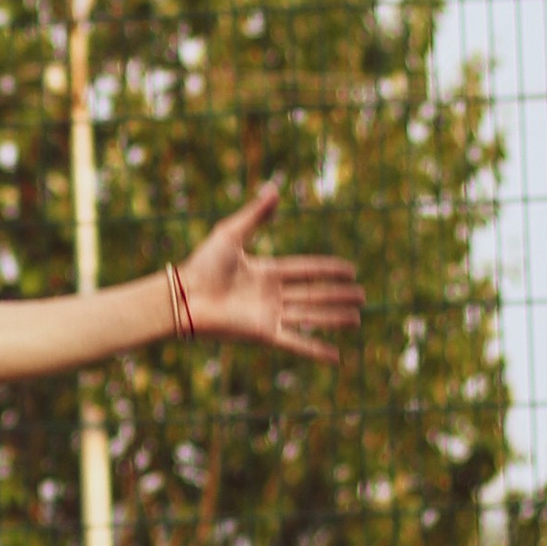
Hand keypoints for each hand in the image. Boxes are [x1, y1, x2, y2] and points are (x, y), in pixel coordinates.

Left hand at [177, 181, 362, 365]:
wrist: (184, 296)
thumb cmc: (202, 265)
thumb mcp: (231, 233)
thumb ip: (255, 214)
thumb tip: (274, 188)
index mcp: (267, 271)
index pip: (306, 269)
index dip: (328, 269)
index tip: (350, 270)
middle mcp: (272, 294)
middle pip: (314, 294)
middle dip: (338, 295)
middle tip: (362, 296)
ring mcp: (269, 315)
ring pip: (311, 316)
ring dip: (335, 318)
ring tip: (357, 319)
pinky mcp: (264, 334)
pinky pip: (296, 342)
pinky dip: (316, 350)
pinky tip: (336, 357)